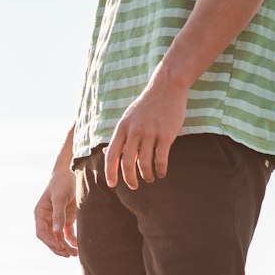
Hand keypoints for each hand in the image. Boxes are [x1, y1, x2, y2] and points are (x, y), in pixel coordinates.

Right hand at [34, 163, 77, 256]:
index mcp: (40, 213)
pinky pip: (67, 233)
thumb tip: (57, 233)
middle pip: (50, 238)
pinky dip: (72, 241)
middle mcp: (47, 218)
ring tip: (74, 254)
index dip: (49, 242)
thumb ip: (59, 215)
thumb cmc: (62, 182)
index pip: (41, 233)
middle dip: (58, 247)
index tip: (60, 248)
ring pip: (58, 238)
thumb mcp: (59, 198)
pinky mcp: (67, 218)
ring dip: (65, 247)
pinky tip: (78, 247)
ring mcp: (57, 219)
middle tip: (68, 254)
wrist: (72, 171)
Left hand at [104, 72, 188, 189]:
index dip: (110, 172)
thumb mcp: (128, 118)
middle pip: (127, 162)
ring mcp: (150, 132)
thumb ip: (120, 136)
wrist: (167, 87)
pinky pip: (161, 159)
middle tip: (134, 186)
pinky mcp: (166, 134)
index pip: (112, 154)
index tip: (112, 184)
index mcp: (122, 127)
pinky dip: (160, 170)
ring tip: (150, 178)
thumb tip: (106, 153)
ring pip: (144, 163)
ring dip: (147, 175)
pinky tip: (162, 173)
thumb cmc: (147, 105)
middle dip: (130, 179)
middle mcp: (134, 131)